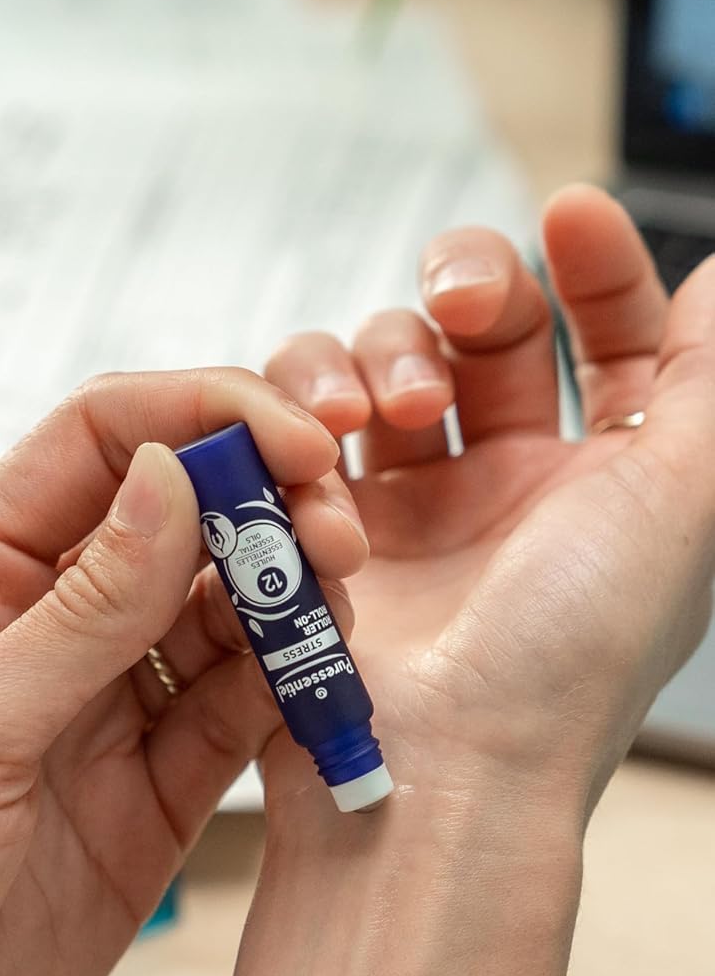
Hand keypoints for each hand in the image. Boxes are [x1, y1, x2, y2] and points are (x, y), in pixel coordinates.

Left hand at [0, 370, 366, 975]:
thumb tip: (169, 478)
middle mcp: (47, 632)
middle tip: (334, 537)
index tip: (295, 439)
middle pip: (180, 520)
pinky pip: (243, 719)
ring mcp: (109, 714)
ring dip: (292, 599)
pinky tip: (328, 684)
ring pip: (226, 615)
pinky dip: (295, 695)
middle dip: (267, 507)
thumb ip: (78, 614)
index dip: (201, 419)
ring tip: (339, 612)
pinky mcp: (157, 796)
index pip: (95, 446)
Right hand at [209, 187, 714, 975]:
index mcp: (608, 479)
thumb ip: (712, 375)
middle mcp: (512, 486)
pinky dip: (309, 405)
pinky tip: (332, 443)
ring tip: (397, 410)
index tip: (572, 214)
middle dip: (473, 287)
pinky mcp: (324, 524)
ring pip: (383, 357)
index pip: (608, 336)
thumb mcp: (688, 490)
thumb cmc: (574, 643)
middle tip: (460, 307)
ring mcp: (414, 504)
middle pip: (486, 326)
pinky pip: (301, 418)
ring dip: (384, 352)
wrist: (447, 762)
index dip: (598, 266)